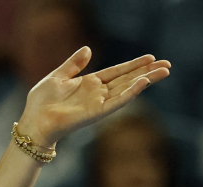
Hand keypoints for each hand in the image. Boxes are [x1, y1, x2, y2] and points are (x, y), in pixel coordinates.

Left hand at [17, 47, 170, 148]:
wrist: (34, 120)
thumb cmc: (41, 101)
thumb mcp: (57, 76)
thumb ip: (74, 63)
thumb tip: (88, 48)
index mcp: (90, 83)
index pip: (117, 72)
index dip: (134, 65)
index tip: (151, 58)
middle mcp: (98, 93)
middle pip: (128, 80)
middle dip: (147, 72)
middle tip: (167, 65)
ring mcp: (99, 103)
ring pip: (127, 89)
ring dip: (145, 80)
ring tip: (163, 72)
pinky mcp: (97, 113)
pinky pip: (117, 102)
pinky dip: (131, 93)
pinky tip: (143, 83)